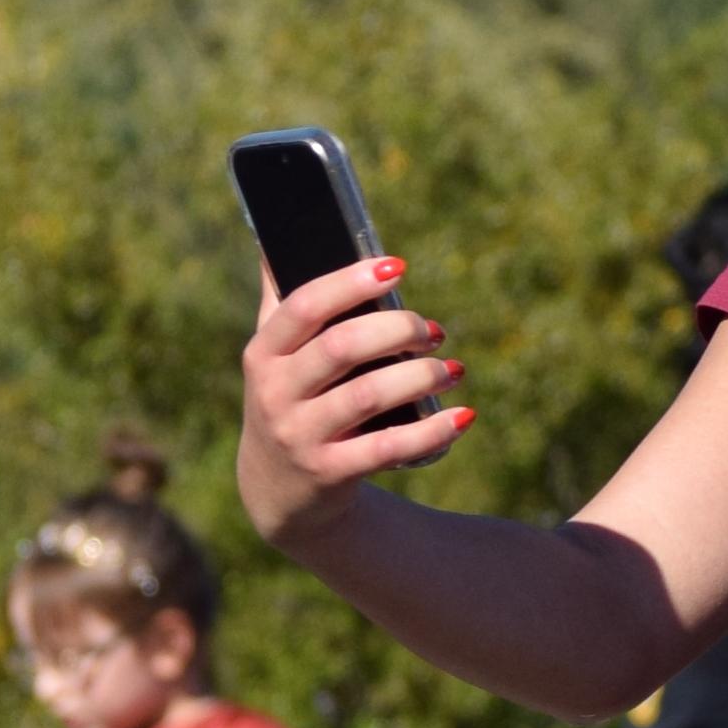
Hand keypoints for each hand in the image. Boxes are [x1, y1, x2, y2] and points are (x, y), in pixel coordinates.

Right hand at [236, 250, 471, 551]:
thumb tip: (273, 235)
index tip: (398, 267)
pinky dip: (432, 431)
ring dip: (420, 377)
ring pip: (368, 396)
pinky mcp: (328, 473)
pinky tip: (464, 416)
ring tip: (453, 369)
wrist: (278, 492)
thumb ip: (281, 304)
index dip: (351, 282)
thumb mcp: (274, 357)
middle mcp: (275, 392)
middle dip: (397, 330)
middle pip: (342, 347)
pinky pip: (387, 448)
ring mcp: (299, 436)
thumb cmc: (291, 402)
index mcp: (263, 352)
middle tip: (434, 331)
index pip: (305, 306)